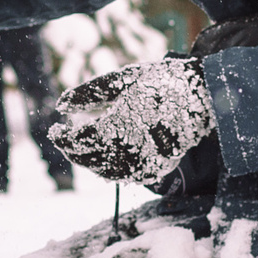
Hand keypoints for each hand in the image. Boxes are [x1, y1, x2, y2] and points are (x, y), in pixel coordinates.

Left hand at [50, 57, 213, 183]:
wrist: (202, 95)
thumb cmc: (159, 82)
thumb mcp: (121, 80)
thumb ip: (88, 94)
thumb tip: (60, 105)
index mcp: (121, 125)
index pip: (81, 141)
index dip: (64, 138)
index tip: (54, 130)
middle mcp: (132, 150)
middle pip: (91, 159)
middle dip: (74, 151)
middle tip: (63, 139)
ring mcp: (146, 163)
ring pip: (106, 172)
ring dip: (89, 162)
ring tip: (80, 148)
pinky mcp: (157, 169)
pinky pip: (125, 176)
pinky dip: (109, 169)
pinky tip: (103, 157)